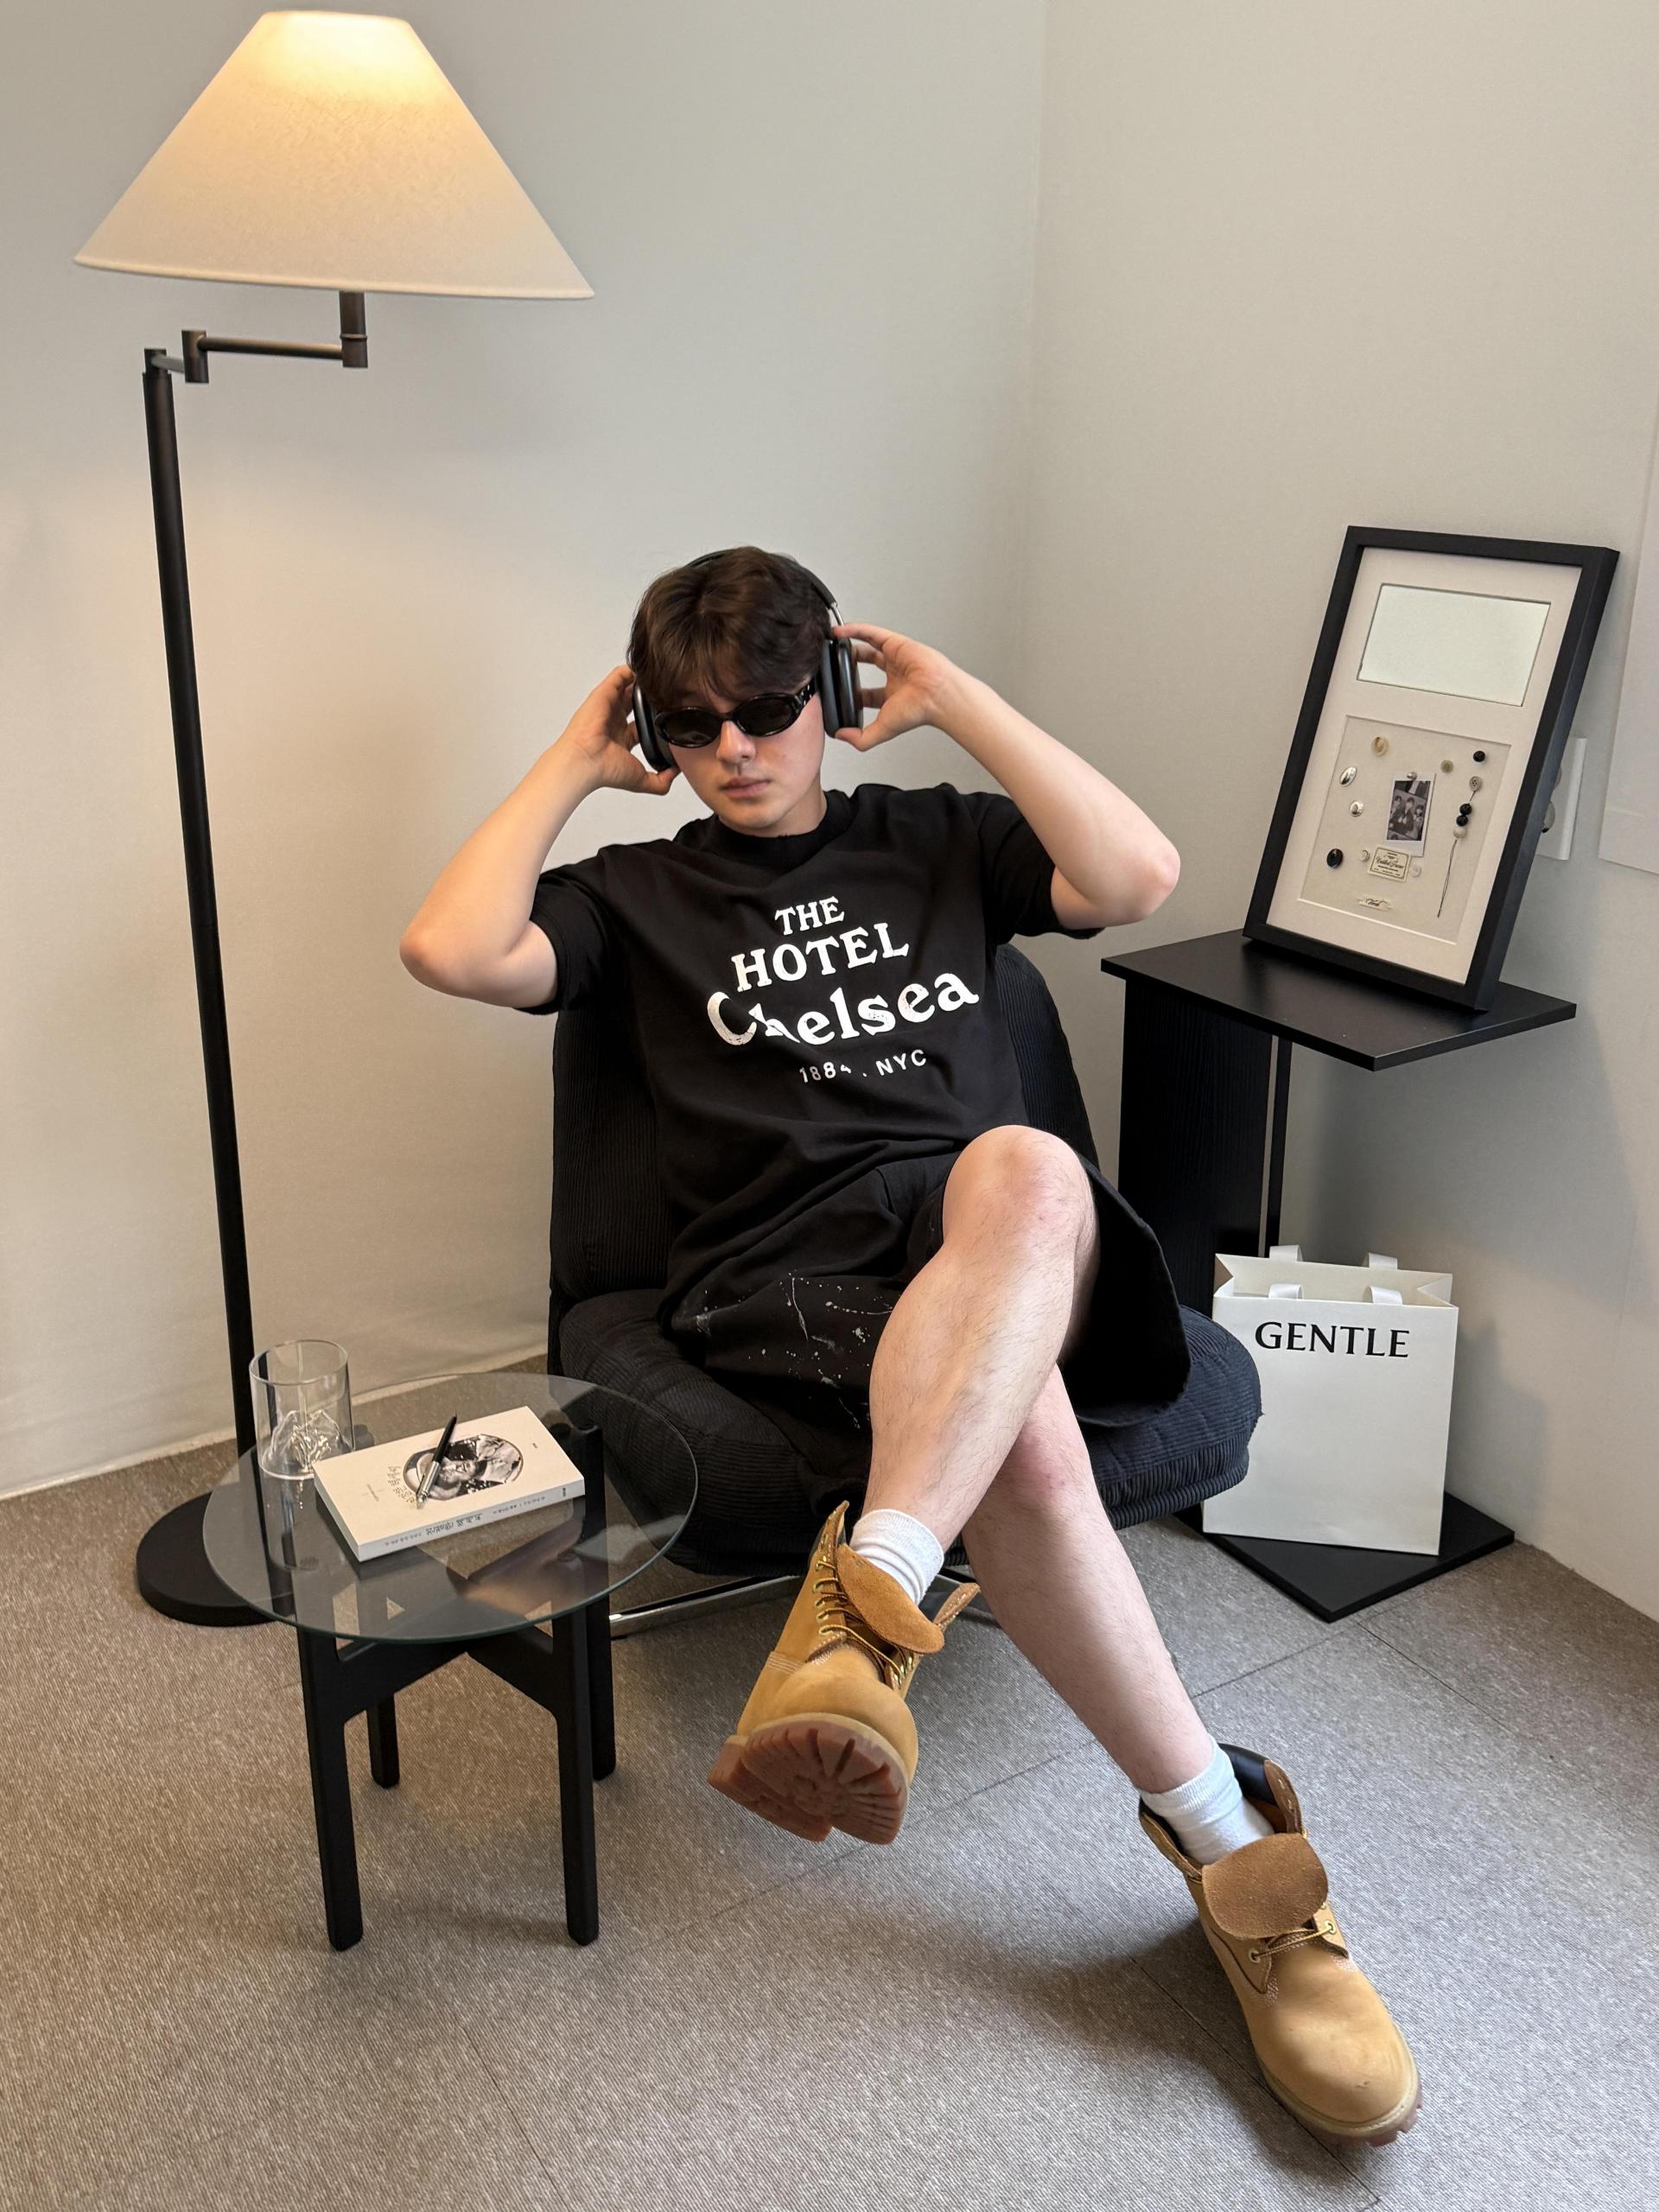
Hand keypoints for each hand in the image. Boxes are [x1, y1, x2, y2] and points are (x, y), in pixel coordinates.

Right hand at [556, 664, 679, 796]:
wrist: (585, 761)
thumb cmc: (605, 770)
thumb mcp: (641, 780)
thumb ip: (661, 781)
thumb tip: (676, 772)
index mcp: (622, 739)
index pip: (641, 724)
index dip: (654, 719)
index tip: (670, 713)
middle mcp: (614, 721)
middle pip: (635, 703)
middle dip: (649, 698)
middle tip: (668, 692)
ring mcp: (609, 706)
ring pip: (627, 687)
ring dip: (642, 682)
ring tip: (660, 676)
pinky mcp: (604, 693)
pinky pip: (618, 675)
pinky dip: (631, 670)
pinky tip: (646, 670)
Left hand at [829, 622, 962, 750]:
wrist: (936, 694)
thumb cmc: (919, 710)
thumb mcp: (883, 729)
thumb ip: (861, 738)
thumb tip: (840, 735)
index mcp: (893, 696)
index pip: (867, 694)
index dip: (850, 693)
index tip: (836, 692)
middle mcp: (895, 675)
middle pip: (866, 666)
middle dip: (848, 663)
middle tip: (832, 663)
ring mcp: (896, 658)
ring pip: (868, 646)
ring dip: (849, 644)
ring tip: (832, 642)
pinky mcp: (896, 643)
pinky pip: (872, 633)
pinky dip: (854, 630)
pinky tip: (839, 631)